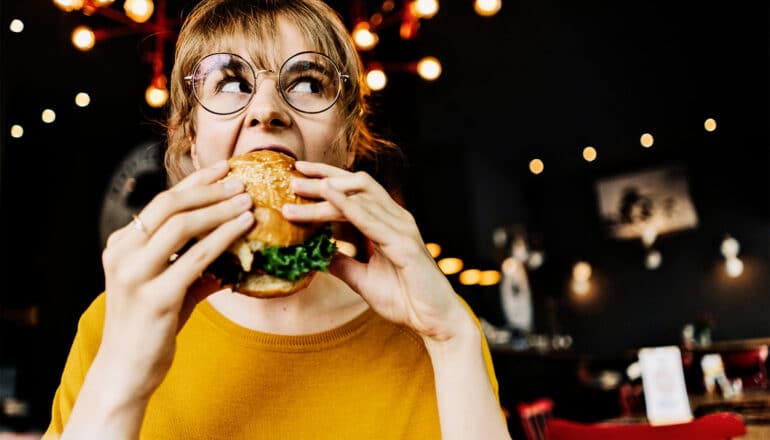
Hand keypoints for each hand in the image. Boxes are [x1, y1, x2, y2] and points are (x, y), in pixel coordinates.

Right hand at [97, 160, 253, 400]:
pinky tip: (244, 228)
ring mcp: (136, 275)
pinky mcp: (156, 298)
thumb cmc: (150, 327)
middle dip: (209, 190)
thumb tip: (235, 245)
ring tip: (248, 201)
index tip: (224, 169)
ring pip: (182, 226)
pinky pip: (195, 259)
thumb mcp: (170, 286)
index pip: (162, 202)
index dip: (195, 183)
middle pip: (169, 206)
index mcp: (122, 245)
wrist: (126, 370)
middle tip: (241, 182)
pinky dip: (223, 238)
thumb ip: (195, 264)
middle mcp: (123, 253)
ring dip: (219, 210)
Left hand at [283, 161, 468, 342]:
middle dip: (323, 176)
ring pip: (359, 198)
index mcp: (388, 223)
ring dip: (326, 192)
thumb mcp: (362, 279)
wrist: (434, 321)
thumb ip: (342, 263)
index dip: (328, 179)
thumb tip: (317, 254)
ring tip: (299, 189)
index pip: (355, 191)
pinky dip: (347, 205)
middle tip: (292, 176)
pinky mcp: (403, 244)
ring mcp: (401, 228)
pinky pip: (370, 219)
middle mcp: (396, 219)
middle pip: (357, 184)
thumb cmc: (405, 299)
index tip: (298, 175)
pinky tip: (328, 196)